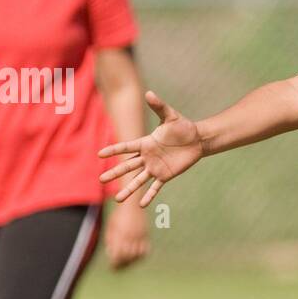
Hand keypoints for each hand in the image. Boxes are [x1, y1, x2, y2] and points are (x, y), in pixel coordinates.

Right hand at [99, 90, 202, 207]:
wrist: (197, 139)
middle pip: (127, 166)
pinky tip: (142, 205)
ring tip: (119, 200)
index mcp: (145, 143)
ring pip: (138, 180)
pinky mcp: (165, 175)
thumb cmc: (183, 126)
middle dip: (115, 173)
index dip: (114, 150)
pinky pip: (155, 187)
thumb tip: (149, 93)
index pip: (126, 147)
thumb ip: (159, 106)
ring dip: (129, 189)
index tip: (100, 154)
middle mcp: (147, 157)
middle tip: (101, 179)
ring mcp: (155, 167)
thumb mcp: (170, 115)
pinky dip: (149, 196)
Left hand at [104, 200, 148, 269]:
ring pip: (137, 254)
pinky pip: (145, 249)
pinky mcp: (146, 234)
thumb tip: (111, 254)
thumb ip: (110, 240)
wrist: (133, 203)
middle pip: (128, 257)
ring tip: (127, 261)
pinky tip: (136, 255)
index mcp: (120, 234)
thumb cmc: (118, 215)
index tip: (112, 268)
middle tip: (119, 267)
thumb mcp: (111, 227)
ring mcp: (140, 235)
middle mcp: (131, 236)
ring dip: (132, 260)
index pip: (118, 255)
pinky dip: (141, 254)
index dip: (115, 263)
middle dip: (122, 264)